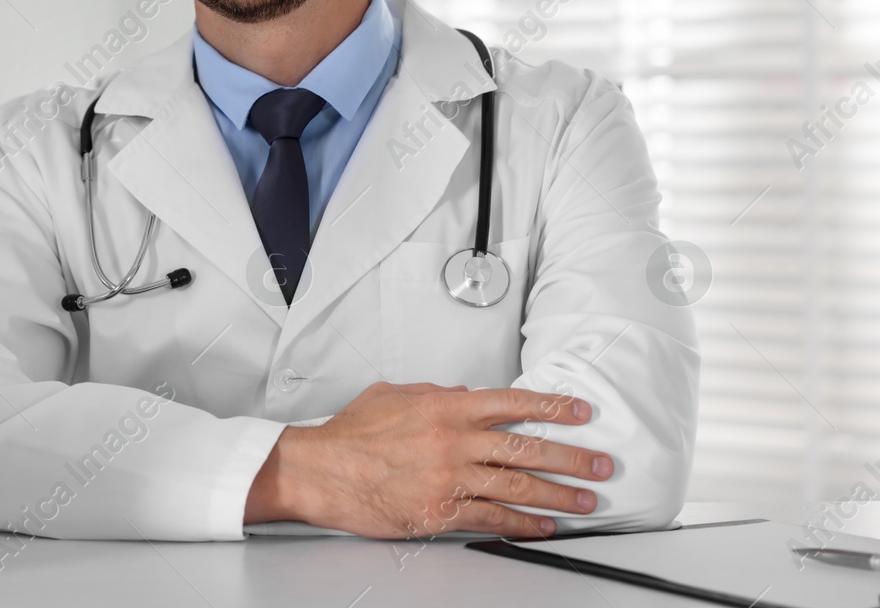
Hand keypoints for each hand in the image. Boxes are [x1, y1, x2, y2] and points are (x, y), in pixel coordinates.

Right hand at [243, 381, 613, 537]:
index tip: (579, 412)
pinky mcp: (440, 512)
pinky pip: (492, 520)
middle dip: (571, 456)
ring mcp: (449, 479)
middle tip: (600, 463)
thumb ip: (434, 394)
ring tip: (585, 500)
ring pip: (517, 487)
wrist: (320, 471)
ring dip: (559, 495)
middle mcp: (453, 441)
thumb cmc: (350, 436)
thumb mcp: (392, 396)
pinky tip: (543, 526)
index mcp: (444, 408)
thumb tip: (466, 395)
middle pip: (526, 448)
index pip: (511, 402)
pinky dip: (523, 525)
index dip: (552, 407)